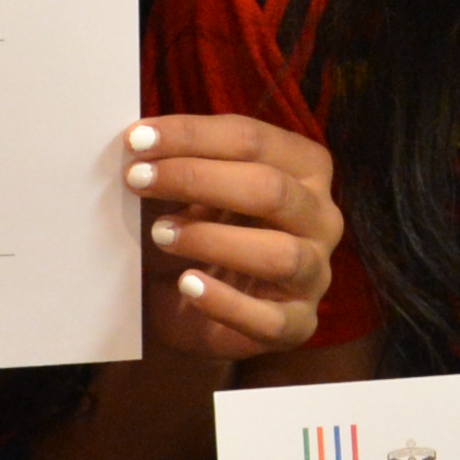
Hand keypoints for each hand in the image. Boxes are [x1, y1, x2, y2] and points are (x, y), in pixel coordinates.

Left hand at [132, 113, 340, 359]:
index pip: (253, 140)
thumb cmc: (197, 229)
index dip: (192, 135)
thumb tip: (138, 141)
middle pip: (270, 188)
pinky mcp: (298, 324)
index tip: (137, 139)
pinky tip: (187, 284)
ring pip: (280, 253)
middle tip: (138, 179)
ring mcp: (315, 273)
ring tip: (160, 234)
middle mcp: (321, 217)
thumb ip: (175, 164)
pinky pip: (270, 320)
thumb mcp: (188, 190)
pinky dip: (225, 302)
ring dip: (212, 239)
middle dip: (197, 179)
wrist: (191, 305)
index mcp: (304, 168)